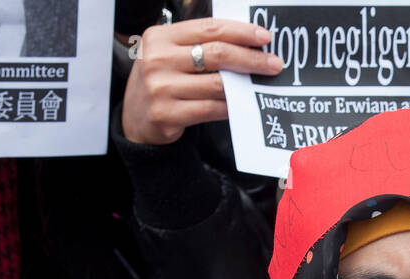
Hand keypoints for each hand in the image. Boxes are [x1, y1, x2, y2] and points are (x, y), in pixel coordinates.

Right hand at [121, 18, 281, 144]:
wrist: (135, 119)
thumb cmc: (161, 81)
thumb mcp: (169, 54)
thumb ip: (197, 46)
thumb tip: (246, 44)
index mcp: (160, 37)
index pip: (208, 28)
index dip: (240, 32)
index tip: (264, 37)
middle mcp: (158, 59)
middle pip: (216, 54)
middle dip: (251, 58)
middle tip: (274, 64)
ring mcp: (161, 88)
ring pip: (217, 84)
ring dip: (246, 85)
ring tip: (262, 85)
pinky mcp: (168, 114)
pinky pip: (212, 109)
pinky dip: (231, 106)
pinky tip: (244, 104)